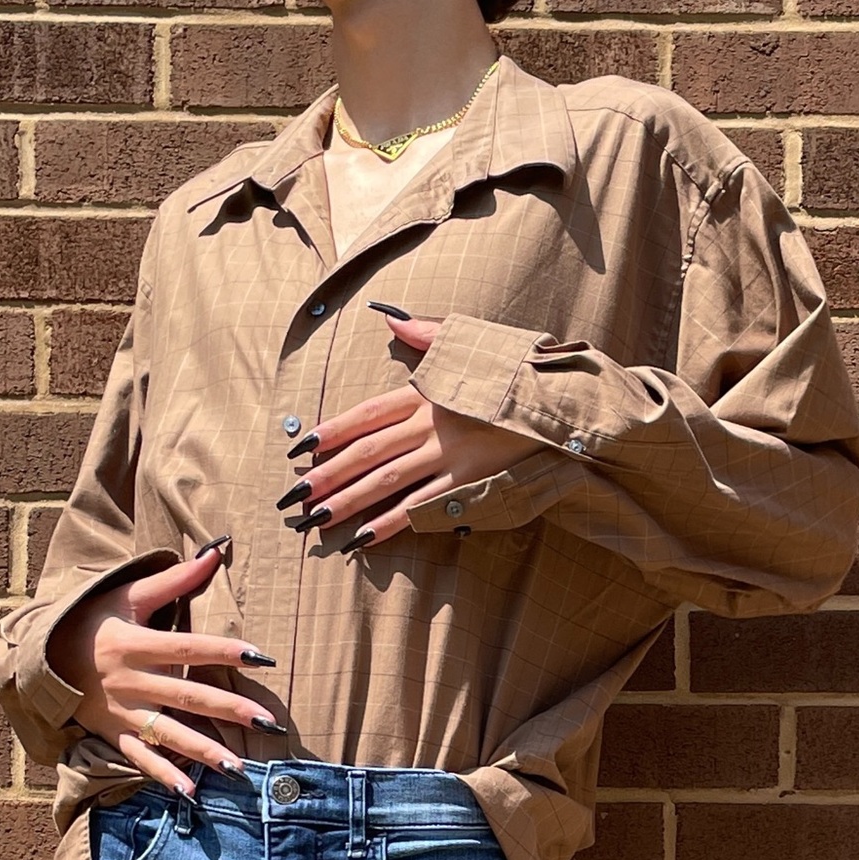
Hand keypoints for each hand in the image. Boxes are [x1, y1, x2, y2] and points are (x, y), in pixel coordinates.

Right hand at [46, 547, 283, 795]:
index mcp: (136, 645)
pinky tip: (191, 793)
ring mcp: (122, 713)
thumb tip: (216, 551)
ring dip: (203, 751)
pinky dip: (164, 775)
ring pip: (168, 734)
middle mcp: (131, 682)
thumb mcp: (129, 594)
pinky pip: (141, 759)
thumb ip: (175, 578)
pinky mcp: (114, 734)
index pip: (189, 649)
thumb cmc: (94, 618)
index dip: (224, 652)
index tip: (261, 658)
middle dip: (228, 710)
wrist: (41, 656)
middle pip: (187, 697)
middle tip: (267, 721)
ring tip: (239, 766)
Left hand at [279, 314, 542, 546]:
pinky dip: (393, 524)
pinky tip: (365, 538)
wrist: (563, 401)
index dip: (332, 431)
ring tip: (317, 520)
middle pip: (368, 452)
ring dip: (349, 502)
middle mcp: (431, 424)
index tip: (301, 449)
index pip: (368, 413)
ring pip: (388, 482)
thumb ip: (430, 336)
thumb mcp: (474, 344)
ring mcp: (450, 456)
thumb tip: (393, 321)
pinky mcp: (470, 482)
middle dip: (328, 475)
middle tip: (294, 497)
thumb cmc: (518, 372)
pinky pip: (424, 507)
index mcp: (427, 392)